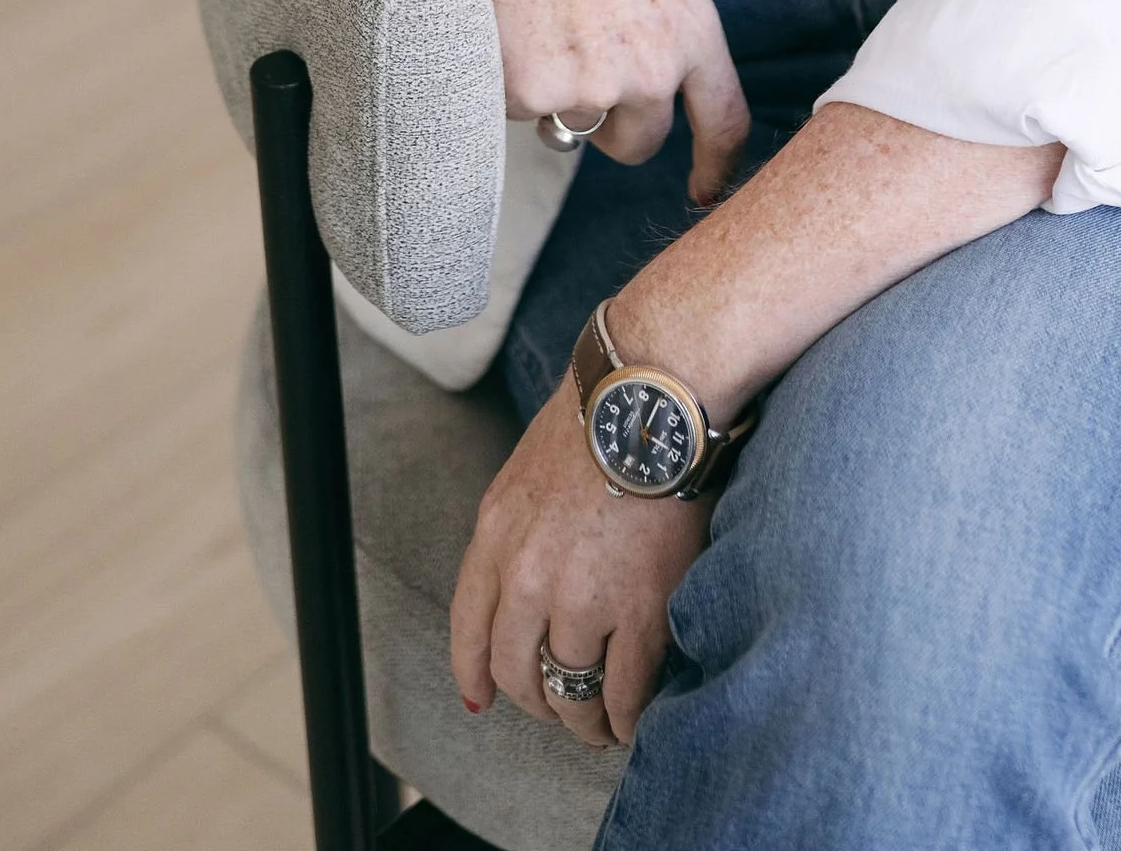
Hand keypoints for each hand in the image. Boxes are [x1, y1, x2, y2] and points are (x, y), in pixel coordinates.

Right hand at [305, 0, 749, 201]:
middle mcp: (647, 74)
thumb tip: (639, 71)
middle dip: (611, 125)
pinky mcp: (526, 94)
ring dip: (549, 89)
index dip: (716, 163)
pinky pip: (511, 104)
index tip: (704, 188)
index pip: (723, 120)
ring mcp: (585, 88)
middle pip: (637, 141)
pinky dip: (501, 74)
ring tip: (530, 14)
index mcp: (690, 34)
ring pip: (564, 120)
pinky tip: (498, 16)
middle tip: (579, 75)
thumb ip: (660, 25)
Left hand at [451, 374, 704, 747]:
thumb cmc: (598, 418)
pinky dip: (627, 717)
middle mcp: (527, 578)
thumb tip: (525, 589)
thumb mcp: (525, 473)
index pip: (469, 629)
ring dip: (585, 721)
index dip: (475, 674)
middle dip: (539, 702)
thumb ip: (517, 534)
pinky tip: (634, 718)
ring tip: (603, 726)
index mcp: (495, 536)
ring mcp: (583, 599)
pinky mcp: (641, 610)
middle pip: (517, 673)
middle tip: (562, 709)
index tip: (483, 699)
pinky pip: (624, 693)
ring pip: (570, 694)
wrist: (651, 395)